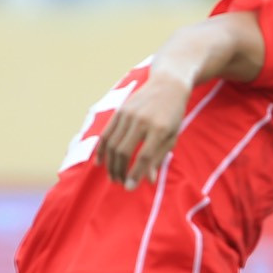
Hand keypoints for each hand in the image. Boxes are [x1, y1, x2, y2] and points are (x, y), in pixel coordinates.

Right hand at [97, 74, 190, 189]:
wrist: (167, 84)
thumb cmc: (173, 115)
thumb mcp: (172, 136)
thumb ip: (159, 157)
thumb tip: (148, 180)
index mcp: (159, 129)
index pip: (143, 157)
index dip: (135, 175)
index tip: (129, 188)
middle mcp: (142, 121)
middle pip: (124, 151)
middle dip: (119, 171)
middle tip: (120, 183)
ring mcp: (129, 114)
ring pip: (112, 144)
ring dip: (110, 164)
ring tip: (113, 177)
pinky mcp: (119, 111)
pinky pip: (106, 133)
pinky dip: (101, 150)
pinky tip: (99, 163)